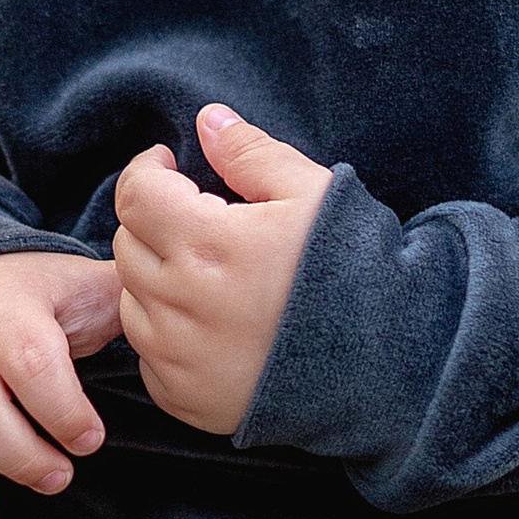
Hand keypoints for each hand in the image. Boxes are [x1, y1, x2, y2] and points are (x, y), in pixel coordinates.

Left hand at [113, 105, 333, 434]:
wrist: (391, 365)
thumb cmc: (357, 271)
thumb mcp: (316, 194)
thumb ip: (252, 154)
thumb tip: (207, 121)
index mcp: (208, 242)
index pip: (135, 194)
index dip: (147, 171)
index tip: (169, 167)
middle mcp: (181, 301)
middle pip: (127, 244)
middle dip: (154, 221)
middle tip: (200, 219)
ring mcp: (178, 356)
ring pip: (131, 299)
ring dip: (157, 277)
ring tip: (210, 273)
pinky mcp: (185, 397)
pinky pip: (148, 354)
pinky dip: (167, 333)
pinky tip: (214, 324)